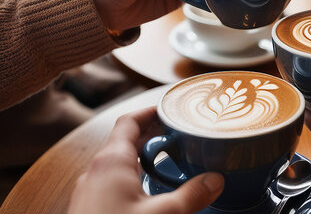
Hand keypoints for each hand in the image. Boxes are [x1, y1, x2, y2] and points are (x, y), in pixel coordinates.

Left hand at [68, 107, 224, 213]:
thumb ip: (191, 196)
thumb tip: (214, 181)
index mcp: (111, 162)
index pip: (130, 121)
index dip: (153, 111)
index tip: (174, 109)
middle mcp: (97, 171)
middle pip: (128, 141)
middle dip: (157, 136)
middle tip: (182, 135)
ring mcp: (92, 191)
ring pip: (123, 164)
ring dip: (148, 160)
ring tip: (174, 163)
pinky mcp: (93, 208)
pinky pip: (117, 184)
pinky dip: (139, 180)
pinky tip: (155, 195)